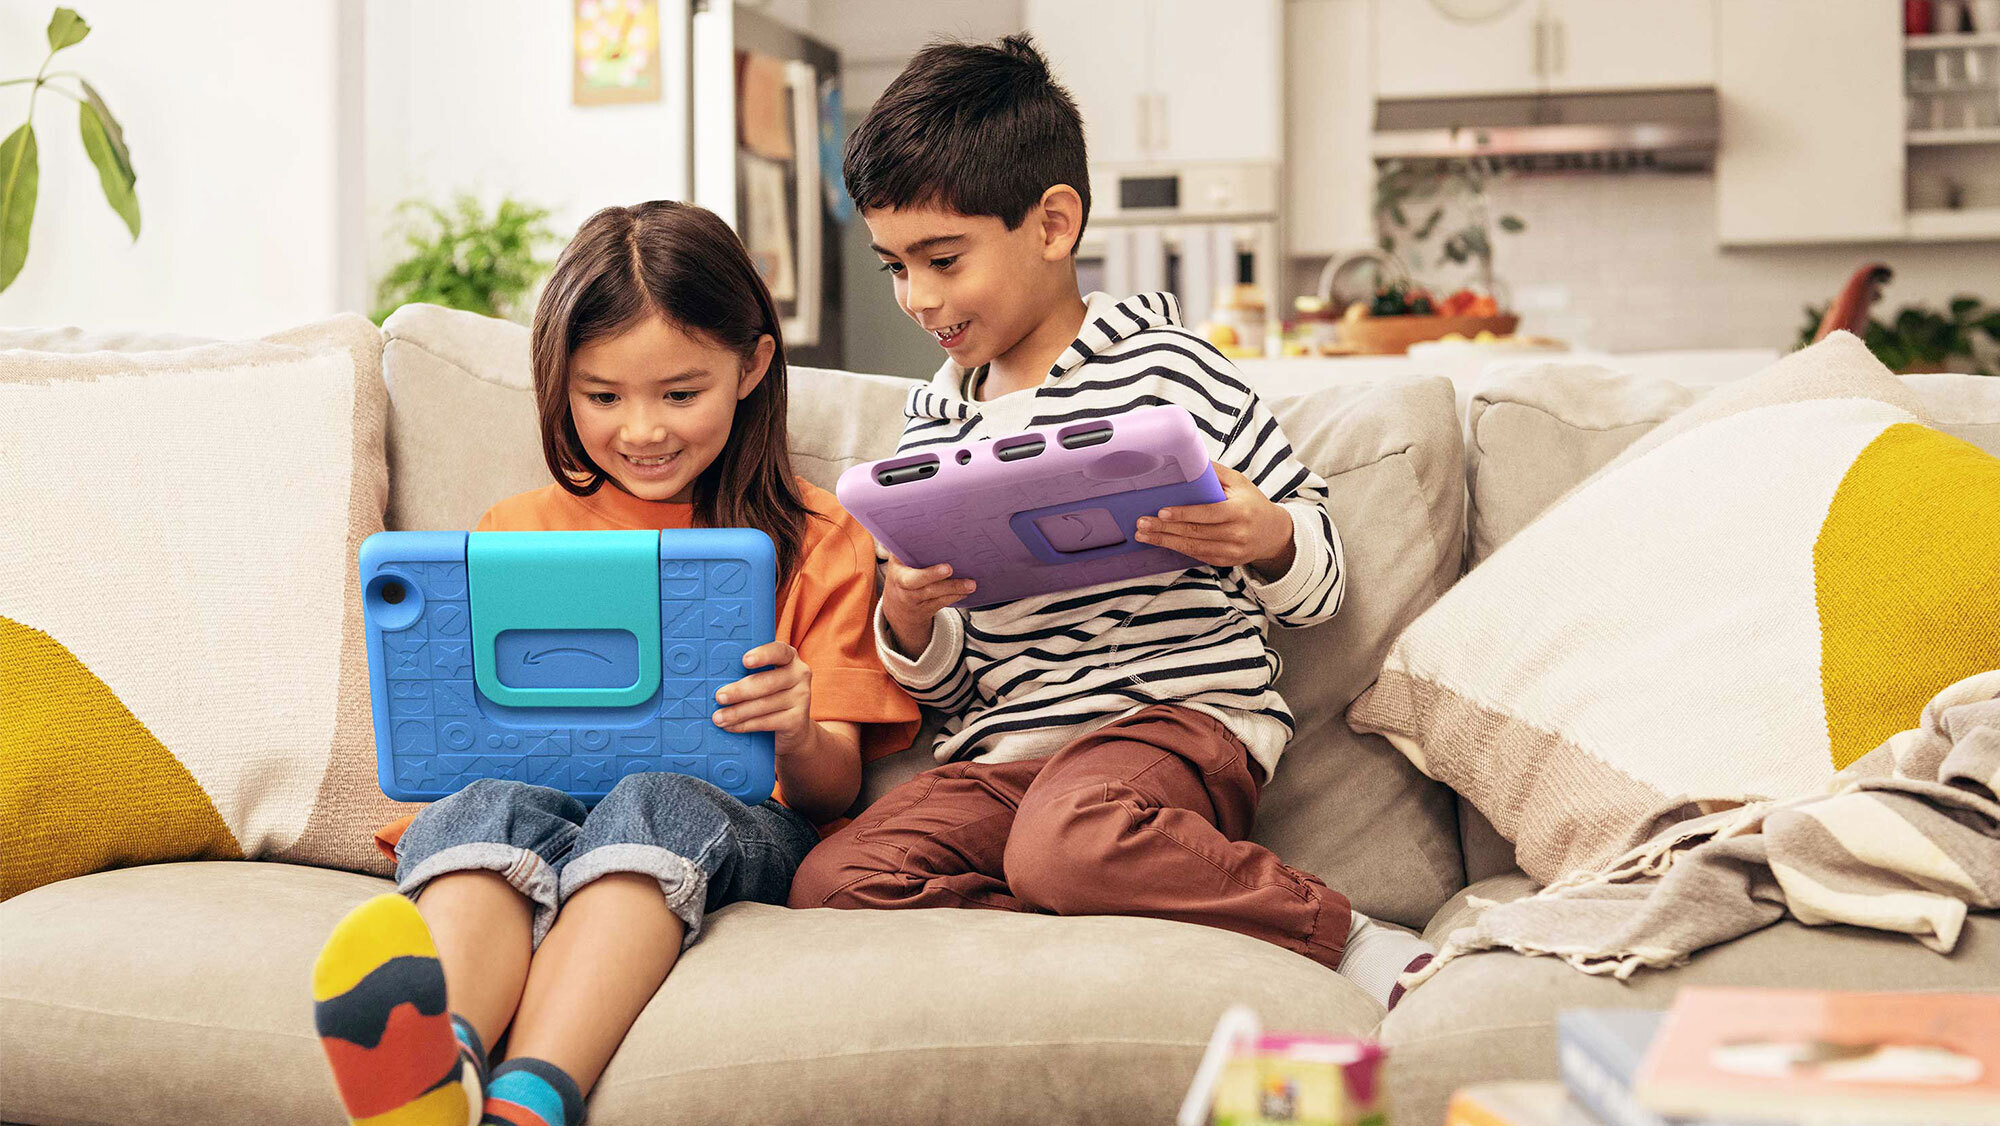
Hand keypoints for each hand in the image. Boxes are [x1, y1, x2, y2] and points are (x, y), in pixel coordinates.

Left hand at [714, 642, 813, 755]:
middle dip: (740, 691)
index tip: (744, 661)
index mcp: (789, 657)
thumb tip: (715, 679)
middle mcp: (799, 674)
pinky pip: (767, 722)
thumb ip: (749, 673)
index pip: (779, 651)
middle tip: (719, 697)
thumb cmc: (769, 695)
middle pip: (767, 682)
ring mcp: (802, 697)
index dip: (762, 655)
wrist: (794, 727)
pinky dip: (745, 725)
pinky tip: (731, 727)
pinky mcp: (798, 720)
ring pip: (764, 705)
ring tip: (718, 717)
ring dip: (737, 712)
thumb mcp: (764, 678)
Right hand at [880, 555, 972, 657]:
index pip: (908, 569)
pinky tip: (966, 592)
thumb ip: (907, 549)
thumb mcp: (899, 562)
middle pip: (919, 584)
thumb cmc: (904, 575)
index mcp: (896, 572)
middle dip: (935, 578)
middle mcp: (901, 587)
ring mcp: (911, 601)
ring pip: (933, 595)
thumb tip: (923, 527)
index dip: (927, 572)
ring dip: (953, 588)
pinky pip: (940, 604)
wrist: (896, 609)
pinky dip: (953, 597)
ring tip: (971, 584)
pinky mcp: (923, 611)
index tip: (947, 567)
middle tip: (952, 570)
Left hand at [1134, 462, 1294, 577]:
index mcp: (1240, 511)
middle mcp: (1236, 534)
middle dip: (1165, 528)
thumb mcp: (1240, 483)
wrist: (1274, 534)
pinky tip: (1162, 542)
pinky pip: (1198, 555)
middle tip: (1142, 523)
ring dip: (1165, 541)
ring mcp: (1231, 551)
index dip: (1184, 513)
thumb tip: (1190, 457)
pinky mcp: (1225, 562)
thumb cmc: (1253, 503)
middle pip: (1195, 532)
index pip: (1208, 513)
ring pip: (1193, 547)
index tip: (1162, 511)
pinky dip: (1178, 549)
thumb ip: (1216, 473)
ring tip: (1143, 535)